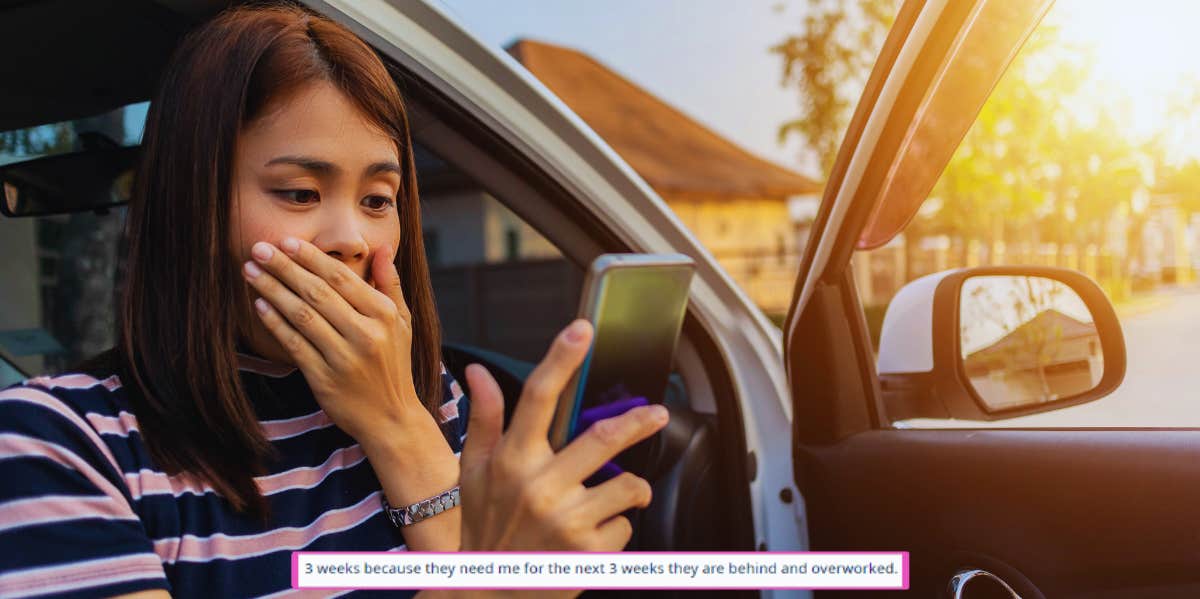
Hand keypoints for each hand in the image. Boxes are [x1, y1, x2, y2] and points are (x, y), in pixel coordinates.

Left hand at [241, 237, 435, 450]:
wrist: (391, 418)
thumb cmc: (394, 365)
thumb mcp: (402, 322)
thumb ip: (390, 283)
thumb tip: (382, 247)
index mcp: (383, 315)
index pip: (342, 278)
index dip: (311, 258)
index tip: (287, 241)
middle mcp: (365, 334)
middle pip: (317, 293)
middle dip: (285, 267)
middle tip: (259, 248)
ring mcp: (344, 358)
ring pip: (301, 315)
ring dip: (272, 290)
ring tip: (250, 271)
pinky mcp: (324, 379)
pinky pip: (294, 344)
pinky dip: (275, 323)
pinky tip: (258, 304)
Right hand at [458, 320, 669, 553]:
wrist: (489, 594)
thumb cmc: (484, 528)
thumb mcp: (473, 472)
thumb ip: (483, 418)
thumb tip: (478, 370)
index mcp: (511, 461)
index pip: (536, 398)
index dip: (561, 359)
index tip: (582, 330)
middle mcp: (539, 486)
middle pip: (603, 437)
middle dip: (638, 422)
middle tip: (658, 414)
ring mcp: (566, 519)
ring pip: (628, 486)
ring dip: (632, 489)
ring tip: (615, 497)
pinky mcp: (588, 551)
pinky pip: (625, 525)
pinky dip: (617, 528)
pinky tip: (591, 538)